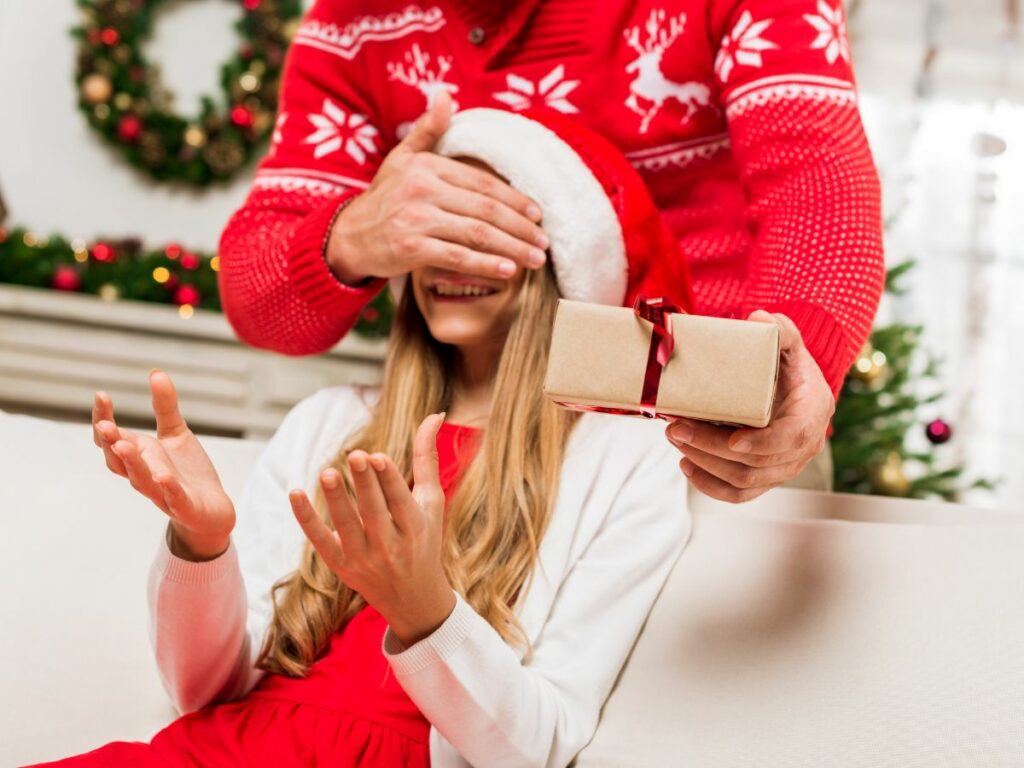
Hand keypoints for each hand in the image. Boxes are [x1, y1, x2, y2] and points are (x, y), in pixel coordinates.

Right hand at [91, 370, 234, 559]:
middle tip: (104, 424)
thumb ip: (165, 407)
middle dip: (110, 442)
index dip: (102, 419)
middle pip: (118, 461)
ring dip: (131, 463)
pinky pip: (173, 498)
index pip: (111, 438)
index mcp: (139, 456)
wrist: (211, 510)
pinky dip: (167, 489)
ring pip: (140, 480)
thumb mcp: (176, 433)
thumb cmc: (186, 471)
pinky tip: (164, 477)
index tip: (101, 395)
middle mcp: (143, 474)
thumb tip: (155, 373)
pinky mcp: (184, 507)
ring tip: (124, 444)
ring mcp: (161, 493)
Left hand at [288, 413, 454, 646]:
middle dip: (366, 485)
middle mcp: (391, 546)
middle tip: (355, 454)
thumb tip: (435, 414)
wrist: (414, 599)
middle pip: (375, 513)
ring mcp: (364, 558)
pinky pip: (321, 542)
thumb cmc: (424, 539)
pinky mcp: (341, 566)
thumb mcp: (432, 501)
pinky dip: (307, 519)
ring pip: (347, 527)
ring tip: (328, 473)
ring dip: (337, 500)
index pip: (401, 501)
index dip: (389, 479)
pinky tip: (295, 493)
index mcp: (416, 528)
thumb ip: (427, 458)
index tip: (377, 456)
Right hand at [326, 91, 549, 285]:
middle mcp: (423, 190)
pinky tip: (508, 271)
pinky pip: (458, 257)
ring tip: (536, 259)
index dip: (515, 199)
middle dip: (521, 227)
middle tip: (544, 241)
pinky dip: (486, 264)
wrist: (349, 237)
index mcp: (427, 166)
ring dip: (512, 247)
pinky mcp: (412, 249)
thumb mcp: (401, 158)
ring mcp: (417, 219)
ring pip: (477, 234)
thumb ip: (427, 130)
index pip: (483, 182)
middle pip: (486, 209)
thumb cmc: (383, 198)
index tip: (538, 213)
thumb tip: (446, 96)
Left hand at [665, 310, 834, 502]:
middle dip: (712, 448)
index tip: (733, 440)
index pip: (793, 437)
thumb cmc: (790, 367)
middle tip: (677, 428)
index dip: (763, 444)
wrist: (795, 390)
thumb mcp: (790, 345)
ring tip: (675, 438)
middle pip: (757, 463)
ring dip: (705, 463)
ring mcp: (783, 467)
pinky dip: (710, 485)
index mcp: (812, 414)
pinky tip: (686, 465)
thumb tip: (759, 317)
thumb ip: (781, 330)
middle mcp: (802, 447)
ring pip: (744, 481)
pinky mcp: (765, 477)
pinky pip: (739, 494)